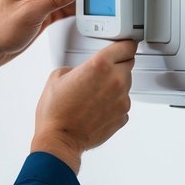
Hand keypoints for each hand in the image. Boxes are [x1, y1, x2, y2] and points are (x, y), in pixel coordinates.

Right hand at [30, 40, 136, 173]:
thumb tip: (83, 71)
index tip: (123, 46)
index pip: (126, 46)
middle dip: (117, 65)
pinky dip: (114, 103)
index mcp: (100, 65)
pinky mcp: (123, 116)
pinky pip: (123, 103)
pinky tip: (97, 108)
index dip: (124, 45)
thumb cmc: (55, 111)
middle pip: (128, 63)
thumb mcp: (58, 76)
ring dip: (115, 85)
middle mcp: (115, 80)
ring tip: (94, 94)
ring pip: (126, 84)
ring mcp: (122, 99)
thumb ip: (77, 67)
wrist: (59, 139)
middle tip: (100, 73)